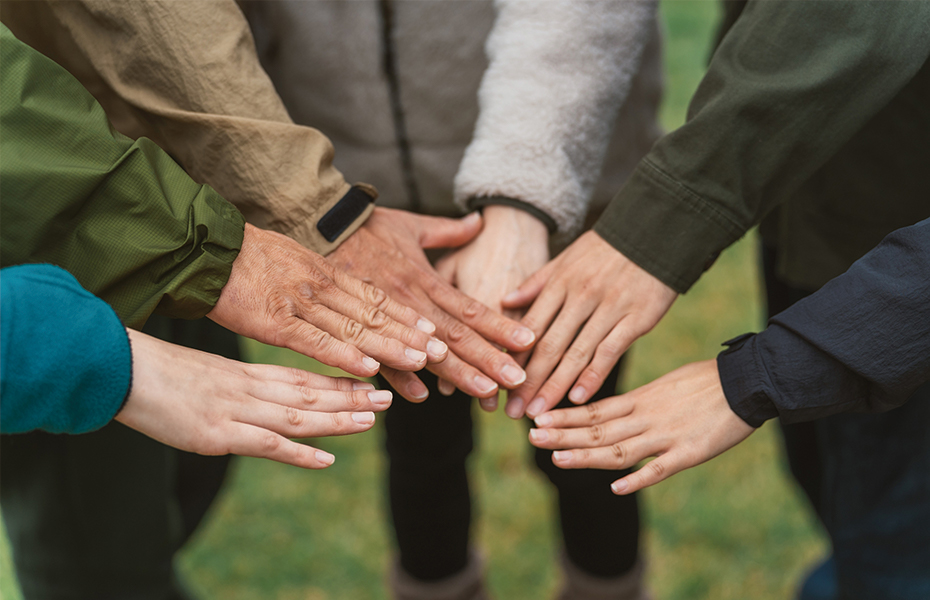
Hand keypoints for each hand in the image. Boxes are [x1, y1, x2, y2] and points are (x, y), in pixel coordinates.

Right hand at [115, 329, 392, 468]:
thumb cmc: (156, 372)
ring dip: (337, 419)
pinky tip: (327, 459)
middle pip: (309, 392)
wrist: (120, 369)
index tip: (367, 380)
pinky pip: (267, 443)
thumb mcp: (204, 374)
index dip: (336, 379)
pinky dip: (300, 452)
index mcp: (245, 374)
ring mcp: (236, 410)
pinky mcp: (218, 434)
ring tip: (372, 420)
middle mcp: (249, 389)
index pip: (301, 375)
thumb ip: (233, 384)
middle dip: (350, 397)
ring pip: (298, 414)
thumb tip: (250, 392)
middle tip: (389, 397)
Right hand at [208, 223, 442, 380]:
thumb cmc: (250, 255)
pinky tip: (368, 369)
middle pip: (375, 314)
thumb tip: (346, 288)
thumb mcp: (298, 258)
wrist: (208, 248)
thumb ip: (326, 275)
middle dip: (412, 334)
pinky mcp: (276, 322)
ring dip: (390, 347)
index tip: (437, 331)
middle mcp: (322, 287)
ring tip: (422, 362)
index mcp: (329, 273)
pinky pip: (316, 341)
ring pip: (354, 328)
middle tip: (445, 352)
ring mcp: (301, 303)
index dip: (409, 316)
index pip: (378, 298)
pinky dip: (344, 355)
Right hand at [329, 207, 536, 401]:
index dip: (500, 325)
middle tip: (517, 380)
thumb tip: (480, 221)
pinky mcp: (357, 324)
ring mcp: (384, 314)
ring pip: (425, 349)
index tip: (528, 342)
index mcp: (425, 278)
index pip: (470, 307)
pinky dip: (399, 375)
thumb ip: (448, 231)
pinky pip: (380, 354)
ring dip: (455, 373)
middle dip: (488, 359)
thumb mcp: (411, 226)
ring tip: (484, 393)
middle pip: (456, 334)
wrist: (319, 223)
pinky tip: (421, 395)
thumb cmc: (368, 226)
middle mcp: (410, 298)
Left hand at [502, 231, 677, 417]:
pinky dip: (593, 376)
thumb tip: (505, 301)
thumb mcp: (567, 258)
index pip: (530, 327)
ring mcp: (609, 308)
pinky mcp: (637, 318)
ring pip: (576, 353)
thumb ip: (537, 283)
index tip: (500, 384)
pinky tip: (578, 398)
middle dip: (529, 382)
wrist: (655, 231)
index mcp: (560, 282)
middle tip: (514, 412)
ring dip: (555, 386)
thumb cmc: (606, 249)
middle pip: (549, 346)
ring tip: (540, 413)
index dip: (514, 358)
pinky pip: (610, 351)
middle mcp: (580, 296)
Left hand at [527, 359, 754, 493]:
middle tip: (531, 437)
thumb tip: (611, 411)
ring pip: (620, 448)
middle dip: (563, 435)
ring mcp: (666, 435)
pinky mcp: (690, 453)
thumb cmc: (705, 382)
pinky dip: (638, 478)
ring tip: (557, 459)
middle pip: (598, 429)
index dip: (565, 417)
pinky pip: (660, 468)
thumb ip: (637, 401)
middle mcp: (646, 417)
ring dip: (586, 455)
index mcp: (640, 399)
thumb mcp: (663, 385)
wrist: (746, 382)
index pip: (594, 410)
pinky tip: (616, 486)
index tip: (538, 419)